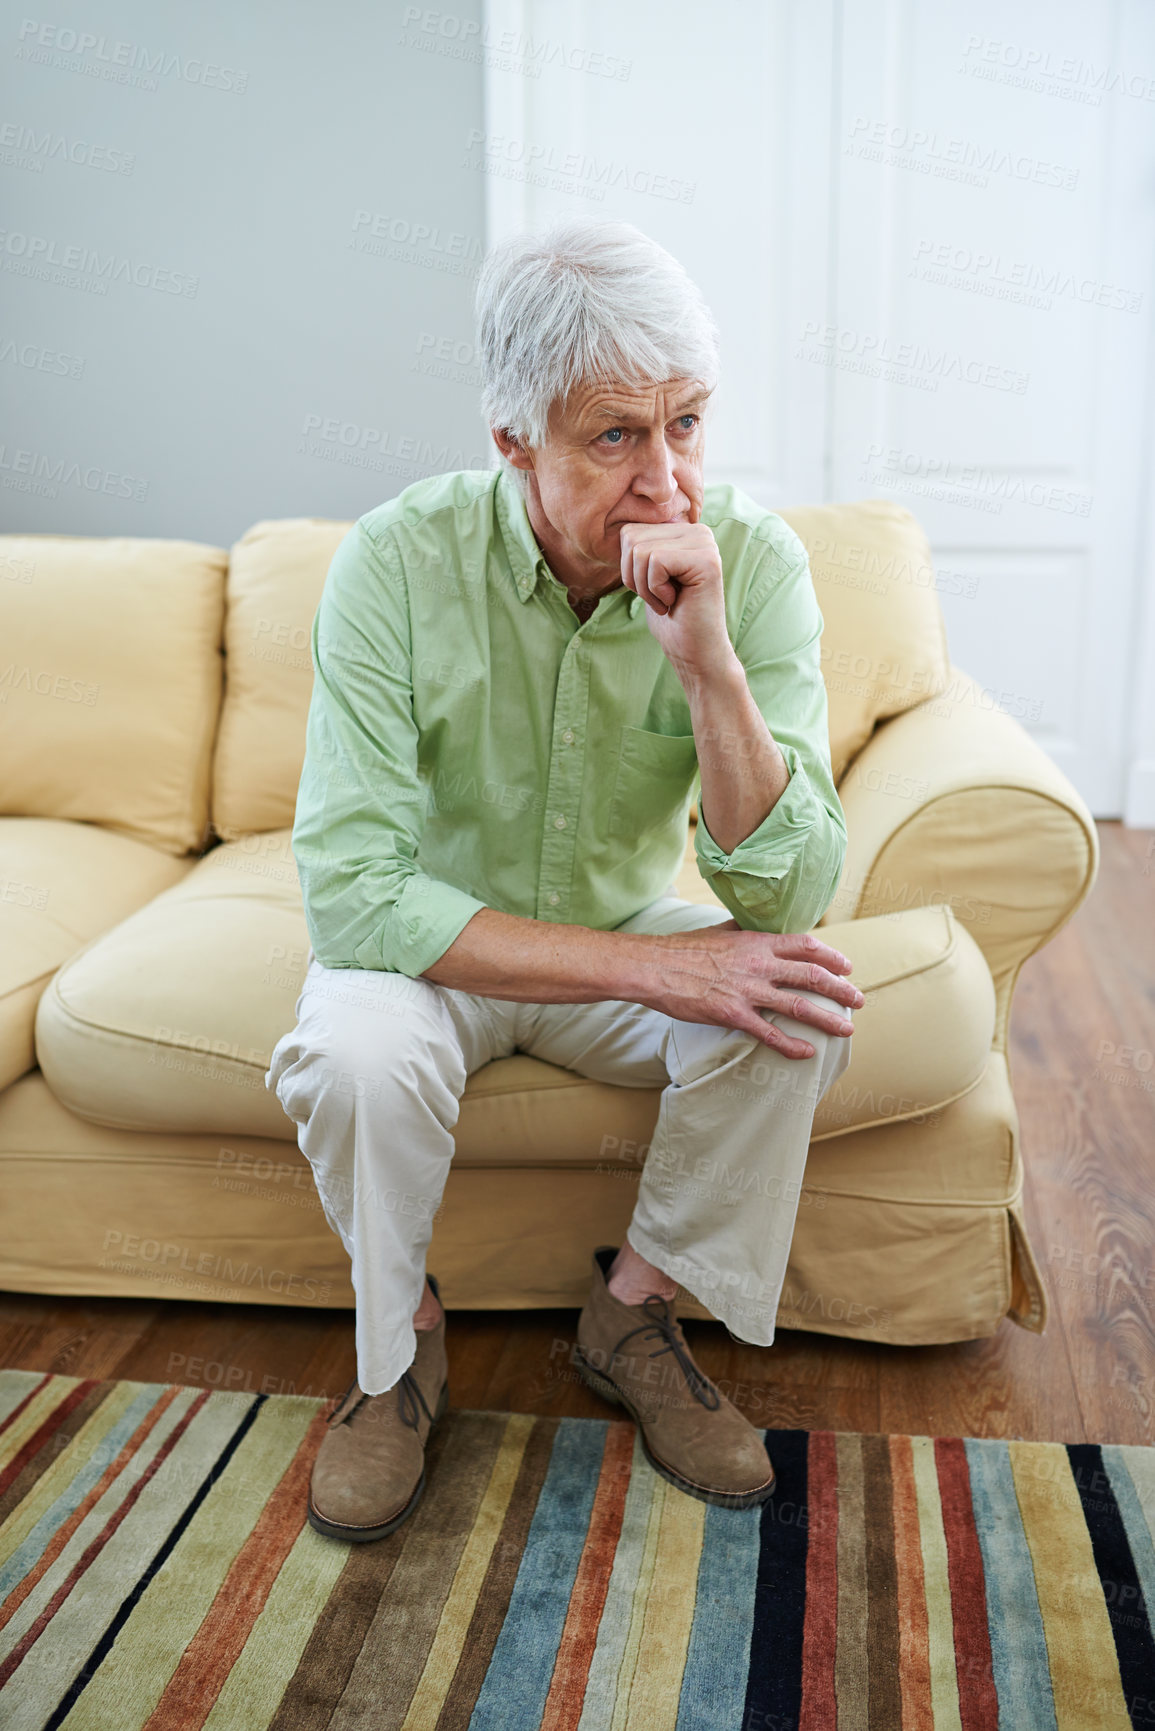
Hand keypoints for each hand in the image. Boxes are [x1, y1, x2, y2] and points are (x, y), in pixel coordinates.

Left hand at [618, 517, 731, 678]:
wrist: (695, 653)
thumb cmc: (670, 619)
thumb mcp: (647, 577)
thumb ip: (640, 549)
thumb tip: (619, 526)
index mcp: (683, 531)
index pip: (630, 532)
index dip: (629, 568)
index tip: (653, 589)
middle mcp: (698, 530)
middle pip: (632, 538)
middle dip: (634, 576)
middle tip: (659, 598)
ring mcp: (705, 543)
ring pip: (640, 550)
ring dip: (645, 586)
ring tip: (667, 600)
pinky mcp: (706, 560)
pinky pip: (655, 561)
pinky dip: (654, 589)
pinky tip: (674, 601)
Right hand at [636, 926, 863, 1059]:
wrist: (654, 967)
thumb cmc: (683, 948)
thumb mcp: (719, 929)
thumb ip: (744, 929)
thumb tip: (755, 925)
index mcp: (757, 941)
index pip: (805, 945)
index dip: (831, 957)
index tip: (846, 966)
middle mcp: (759, 964)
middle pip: (812, 976)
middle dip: (841, 990)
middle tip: (858, 1000)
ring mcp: (748, 990)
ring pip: (799, 1006)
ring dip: (828, 1019)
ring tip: (846, 1029)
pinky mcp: (733, 1014)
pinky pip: (769, 1033)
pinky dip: (792, 1045)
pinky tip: (807, 1053)